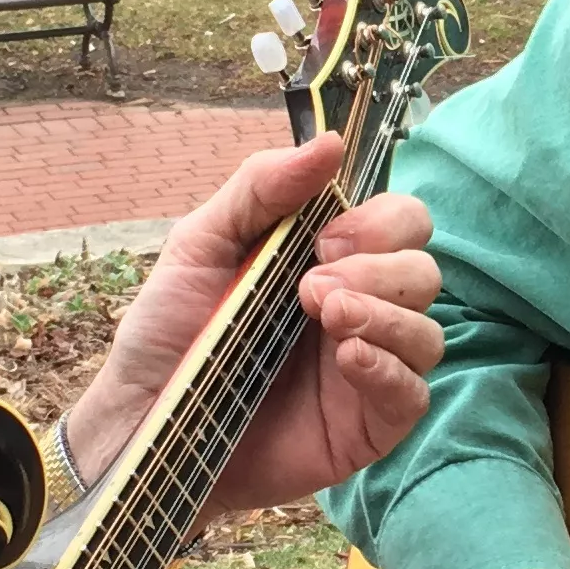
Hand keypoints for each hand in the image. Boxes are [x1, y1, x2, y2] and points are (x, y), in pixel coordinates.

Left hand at [62, 133, 442, 513]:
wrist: (141, 420)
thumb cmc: (167, 334)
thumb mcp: (200, 244)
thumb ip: (260, 188)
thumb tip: (328, 143)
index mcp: (328, 262)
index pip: (401, 223)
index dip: (380, 223)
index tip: (325, 241)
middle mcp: (359, 310)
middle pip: (424, 270)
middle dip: (380, 267)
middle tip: (314, 286)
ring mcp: (366, 369)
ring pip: (428, 331)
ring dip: (386, 314)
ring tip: (327, 317)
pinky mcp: (365, 425)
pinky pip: (413, 393)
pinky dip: (389, 368)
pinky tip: (348, 359)